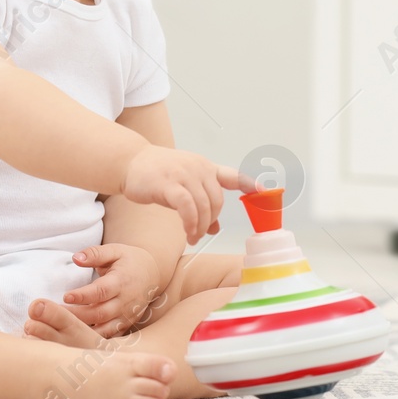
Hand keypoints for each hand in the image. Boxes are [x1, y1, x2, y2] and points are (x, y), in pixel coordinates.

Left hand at [61, 243, 162, 337]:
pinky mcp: (126, 325)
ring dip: (83, 330)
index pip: (101, 291)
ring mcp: (127, 316)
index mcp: (121, 281)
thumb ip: (95, 254)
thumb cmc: (129, 260)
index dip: (83, 295)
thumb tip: (76, 258)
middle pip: (100, 313)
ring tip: (63, 326)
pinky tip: (77, 338)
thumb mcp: (114, 251)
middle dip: (77, 316)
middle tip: (56, 314)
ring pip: (104, 329)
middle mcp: (125, 301)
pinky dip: (94, 339)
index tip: (66, 297)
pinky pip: (110, 337)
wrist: (153, 273)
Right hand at [119, 144, 258, 244]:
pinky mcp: (169, 184)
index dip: (250, 184)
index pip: (233, 176)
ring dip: (200, 226)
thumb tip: (214, 228)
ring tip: (192, 236)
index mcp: (205, 167)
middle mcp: (199, 168)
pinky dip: (191, 222)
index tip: (266, 192)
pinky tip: (187, 231)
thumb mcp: (183, 186)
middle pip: (217, 201)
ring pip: (204, 206)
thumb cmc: (158, 175)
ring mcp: (184, 174)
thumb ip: (200, 203)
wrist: (131, 162)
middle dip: (211, 220)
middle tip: (200, 232)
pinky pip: (188, 207)